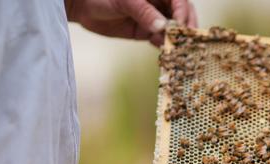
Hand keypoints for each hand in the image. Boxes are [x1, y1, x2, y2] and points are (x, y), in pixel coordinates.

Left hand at [65, 0, 197, 46]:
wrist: (82, 6)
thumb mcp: (125, 1)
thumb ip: (144, 12)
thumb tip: (163, 27)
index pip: (180, 1)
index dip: (183, 13)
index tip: (181, 27)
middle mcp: (160, 4)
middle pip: (182, 15)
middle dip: (185, 28)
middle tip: (186, 42)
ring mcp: (155, 19)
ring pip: (173, 30)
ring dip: (176, 40)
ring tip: (176, 50)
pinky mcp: (147, 33)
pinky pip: (161, 40)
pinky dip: (165, 47)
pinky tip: (166, 53)